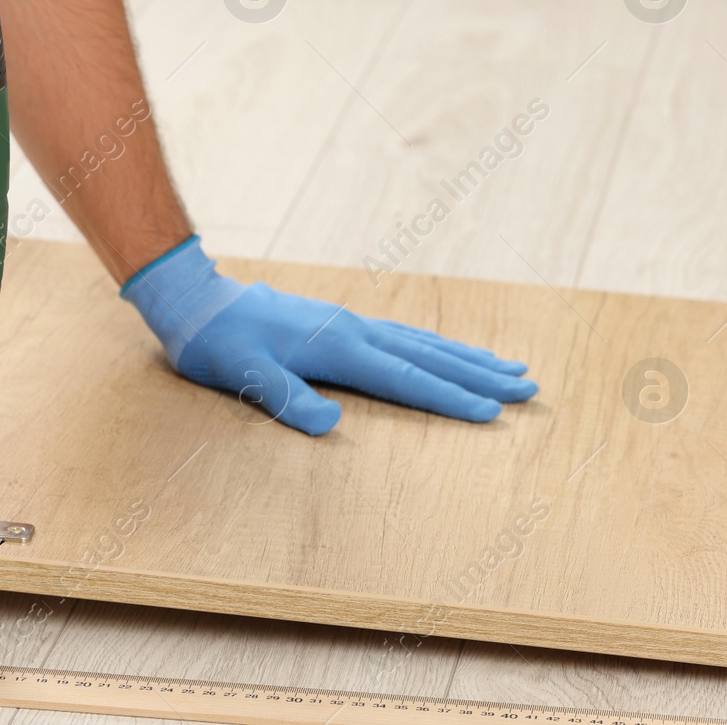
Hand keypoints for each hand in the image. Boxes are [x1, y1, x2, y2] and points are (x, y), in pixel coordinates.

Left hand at [121, 237, 536, 433]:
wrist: (197, 303)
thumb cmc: (218, 344)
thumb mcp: (242, 374)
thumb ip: (286, 398)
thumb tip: (329, 423)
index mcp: (336, 347)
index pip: (405, 378)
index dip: (449, 397)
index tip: (493, 412)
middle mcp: (352, 330)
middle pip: (427, 356)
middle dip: (478, 375)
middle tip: (528, 388)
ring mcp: (349, 323)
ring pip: (420, 342)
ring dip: (465, 357)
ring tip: (509, 367)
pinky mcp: (340, 324)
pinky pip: (401, 336)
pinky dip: (434, 346)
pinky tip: (447, 354)